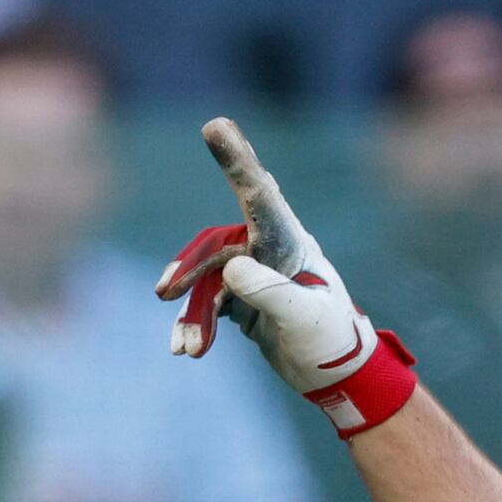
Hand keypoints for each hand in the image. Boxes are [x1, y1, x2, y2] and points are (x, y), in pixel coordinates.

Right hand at [155, 117, 416, 435]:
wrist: (337, 376)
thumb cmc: (332, 341)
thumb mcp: (305, 318)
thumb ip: (270, 291)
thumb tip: (231, 266)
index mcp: (291, 243)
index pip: (260, 196)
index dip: (236, 160)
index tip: (216, 125)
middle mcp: (269, 250)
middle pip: (216, 244)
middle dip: (189, 268)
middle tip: (164, 291)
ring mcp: (253, 273)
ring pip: (206, 279)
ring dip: (192, 312)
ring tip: (185, 348)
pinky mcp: (242, 297)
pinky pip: (207, 302)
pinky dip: (195, 324)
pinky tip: (185, 348)